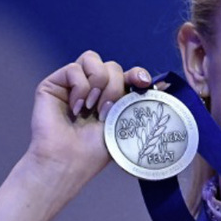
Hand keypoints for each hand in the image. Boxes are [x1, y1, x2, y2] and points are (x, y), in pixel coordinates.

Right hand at [26, 50, 151, 184]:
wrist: (71, 160)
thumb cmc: (98, 149)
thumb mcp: (126, 122)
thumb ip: (141, 102)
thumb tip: (166, 85)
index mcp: (113, 96)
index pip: (128, 73)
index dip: (138, 74)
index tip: (143, 83)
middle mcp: (93, 87)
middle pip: (112, 66)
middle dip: (115, 87)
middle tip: (108, 111)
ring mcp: (73, 84)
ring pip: (92, 59)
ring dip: (98, 83)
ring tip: (93, 108)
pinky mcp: (53, 84)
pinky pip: (72, 69)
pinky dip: (79, 87)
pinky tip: (77, 108)